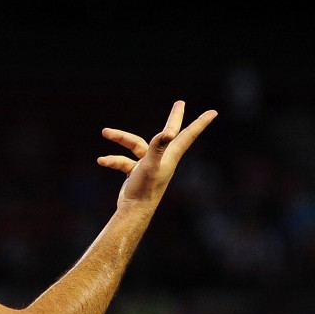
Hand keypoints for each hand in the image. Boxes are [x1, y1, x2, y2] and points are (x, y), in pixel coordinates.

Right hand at [98, 100, 216, 207]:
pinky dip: (112, 160)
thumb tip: (167, 132)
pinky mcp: (136, 172)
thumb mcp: (151, 165)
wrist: (133, 211)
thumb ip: (158, 147)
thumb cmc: (146, 189)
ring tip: (105, 132)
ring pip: (135, 145)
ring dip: (120, 139)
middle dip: (174, 117)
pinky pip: (123, 161)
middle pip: (168, 133)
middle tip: (180, 103)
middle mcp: (162, 157)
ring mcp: (149, 164)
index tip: (213, 112)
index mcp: (171, 154)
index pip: (188, 134)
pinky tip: (101, 161)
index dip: (200, 122)